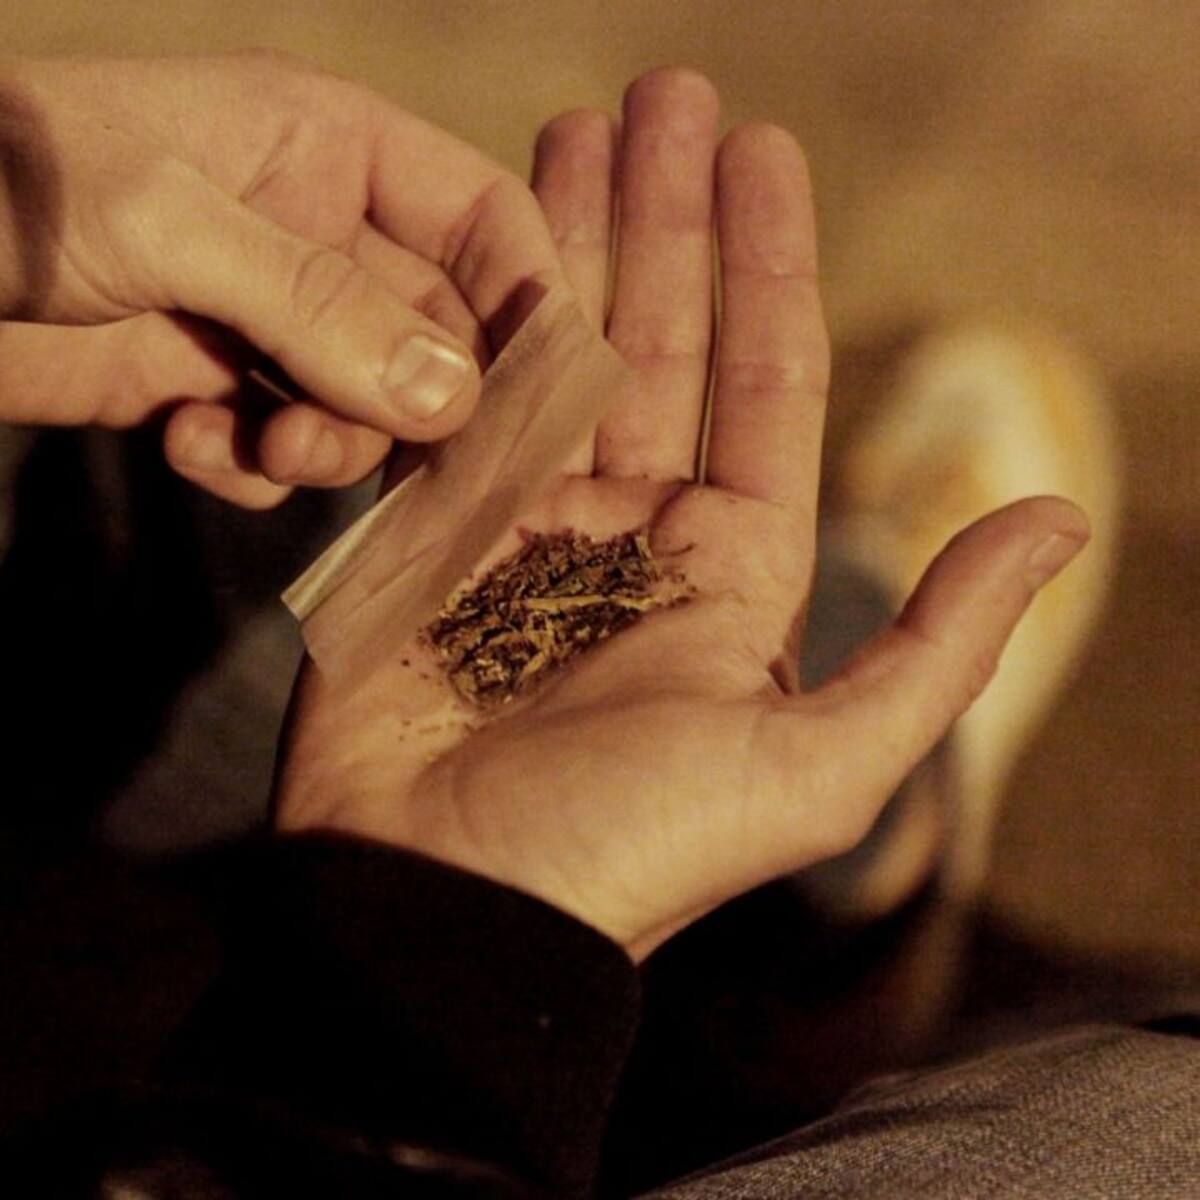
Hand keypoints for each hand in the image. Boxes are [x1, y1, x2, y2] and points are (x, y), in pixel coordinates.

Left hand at [0, 51, 560, 505]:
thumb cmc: (13, 187)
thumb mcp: (172, 223)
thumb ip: (320, 308)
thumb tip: (455, 401)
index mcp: (334, 150)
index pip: (485, 220)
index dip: (530, 304)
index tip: (548, 401)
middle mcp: (322, 233)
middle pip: (439, 333)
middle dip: (425, 405)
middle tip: (427, 474)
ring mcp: (271, 317)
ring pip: (368, 406)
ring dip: (330, 445)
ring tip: (263, 447)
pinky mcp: (218, 387)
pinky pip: (287, 444)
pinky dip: (253, 466)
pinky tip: (189, 447)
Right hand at [273, 69, 1088, 961]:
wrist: (448, 905)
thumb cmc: (632, 850)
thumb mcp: (821, 763)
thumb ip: (941, 643)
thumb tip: (1058, 521)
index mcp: (730, 570)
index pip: (761, 382)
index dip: (767, 263)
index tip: (758, 153)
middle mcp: (634, 533)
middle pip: (659, 342)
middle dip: (663, 215)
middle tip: (661, 95)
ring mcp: (527, 526)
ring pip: (559, 353)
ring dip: (570, 241)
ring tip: (573, 126)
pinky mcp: (435, 536)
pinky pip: (462, 406)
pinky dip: (474, 324)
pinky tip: (482, 238)